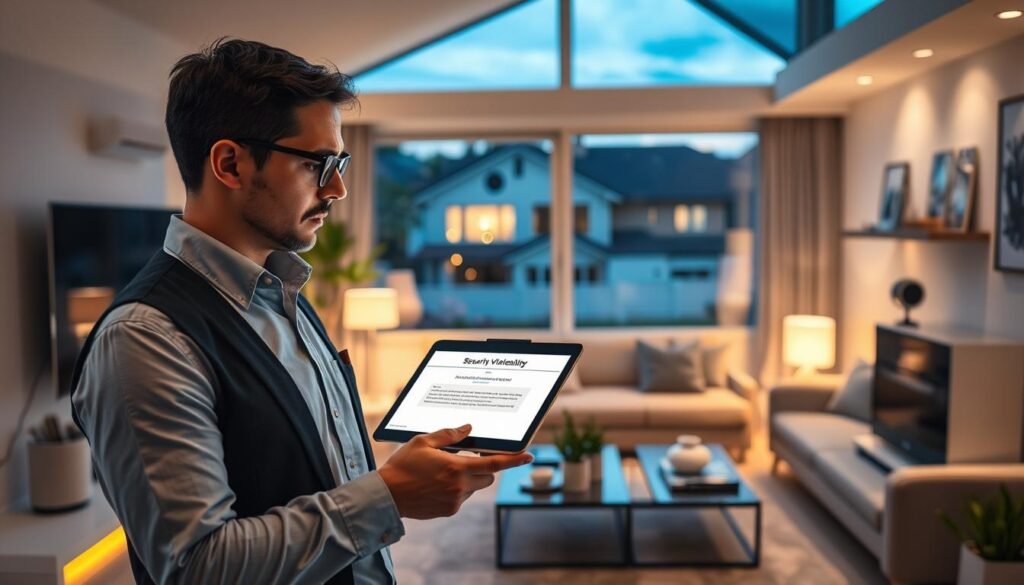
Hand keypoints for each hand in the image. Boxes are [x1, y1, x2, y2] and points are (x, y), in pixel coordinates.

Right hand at [377, 424, 532, 519]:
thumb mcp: (423, 442)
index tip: (528, 456)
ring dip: (469, 478)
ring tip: (443, 471)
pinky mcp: (448, 510)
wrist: (386, 496)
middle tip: (466, 458)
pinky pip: (462, 497)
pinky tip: (437, 483)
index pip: (494, 463)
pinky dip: (457, 489)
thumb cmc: (403, 466)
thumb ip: (449, 435)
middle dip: (483, 466)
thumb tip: (468, 429)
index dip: (514, 460)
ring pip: (475, 487)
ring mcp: (454, 501)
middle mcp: (459, 486)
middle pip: (487, 476)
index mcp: (456, 468)